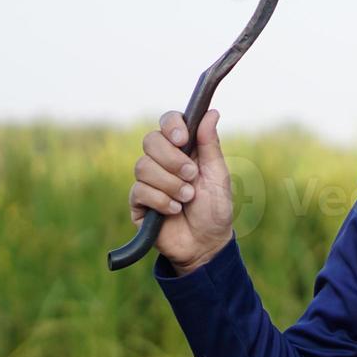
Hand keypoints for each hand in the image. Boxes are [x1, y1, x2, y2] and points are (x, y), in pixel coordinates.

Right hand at [127, 108, 234, 273]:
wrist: (206, 244)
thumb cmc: (215, 209)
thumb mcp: (218, 175)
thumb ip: (210, 144)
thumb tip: (211, 112)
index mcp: (183, 149)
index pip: (167, 122)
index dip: (171, 126)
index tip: (183, 139)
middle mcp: (163, 161)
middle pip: (150, 141)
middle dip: (172, 160)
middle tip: (191, 176)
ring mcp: (148, 181)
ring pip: (143, 166)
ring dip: (170, 184)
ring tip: (187, 198)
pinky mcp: (138, 202)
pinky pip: (140, 191)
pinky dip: (162, 201)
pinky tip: (174, 211)